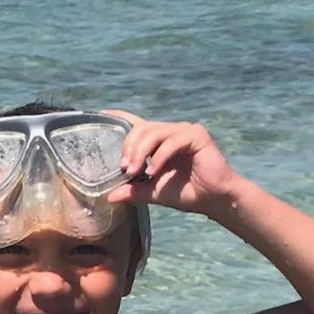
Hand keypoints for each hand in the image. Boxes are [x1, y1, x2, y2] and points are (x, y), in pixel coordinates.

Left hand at [104, 113, 241, 215]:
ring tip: (134, 172)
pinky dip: (159, 157)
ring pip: (154, 133)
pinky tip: (154, 171)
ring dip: (140, 152)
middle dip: (128, 148)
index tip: (101, 113)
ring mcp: (183, 130)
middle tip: (124, 169)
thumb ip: (133, 190)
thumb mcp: (153, 192)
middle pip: (141, 129)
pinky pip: (171, 141)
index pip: (136, 124)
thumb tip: (109, 196)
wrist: (212, 200)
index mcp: (158, 141)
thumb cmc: (185, 193)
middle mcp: (170, 131)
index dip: (119, 116)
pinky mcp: (196, 135)